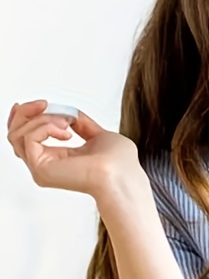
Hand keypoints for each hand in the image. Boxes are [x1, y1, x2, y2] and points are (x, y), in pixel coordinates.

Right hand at [7, 99, 143, 200]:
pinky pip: (29, 138)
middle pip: (16, 134)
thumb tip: (70, 113)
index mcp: (57, 159)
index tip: (38, 104)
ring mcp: (40, 168)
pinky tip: (66, 131)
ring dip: (43, 119)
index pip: (27, 137)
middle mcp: (45, 165)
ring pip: (19, 134)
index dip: (25, 118)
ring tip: (67, 122)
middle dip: (26, 113)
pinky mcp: (40, 168)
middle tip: (44, 104)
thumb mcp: (99, 136)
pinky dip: (46, 127)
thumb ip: (82, 125)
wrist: (123, 175)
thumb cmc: (120, 163)